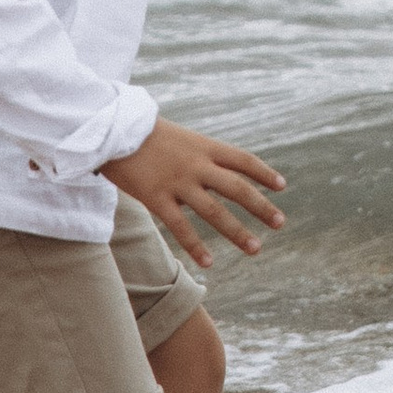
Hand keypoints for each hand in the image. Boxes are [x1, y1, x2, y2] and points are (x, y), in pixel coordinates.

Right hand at [102, 117, 286, 265]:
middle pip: (237, 188)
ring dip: (237, 232)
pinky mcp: (156, 198)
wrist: (111, 129)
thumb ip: (201, 155)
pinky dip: (196, 246)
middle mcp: (197, 165)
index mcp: (205, 146)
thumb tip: (223, 170)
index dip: (264, 173)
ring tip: (256, 248)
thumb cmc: (146, 135)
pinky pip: (180, 227)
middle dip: (261, 207)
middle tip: (280, 223)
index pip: (243, 160)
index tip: (281, 186)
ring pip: (214, 212)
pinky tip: (209, 263)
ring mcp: (178, 182)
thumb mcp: (182, 138)